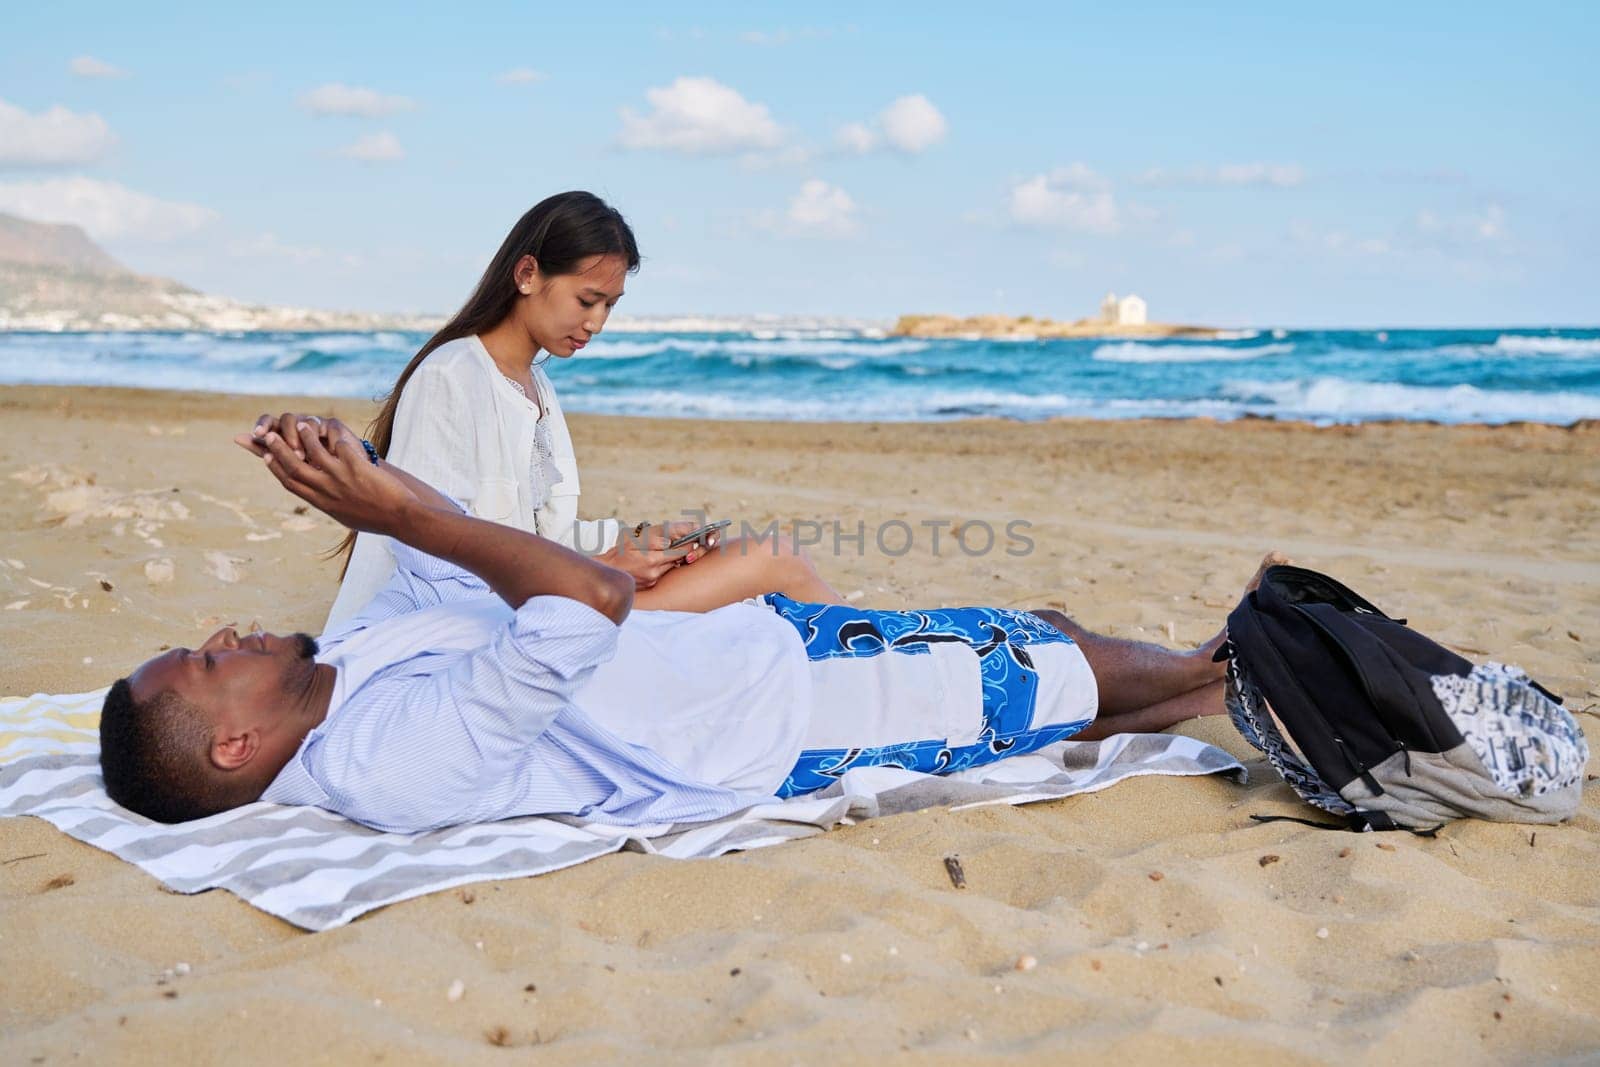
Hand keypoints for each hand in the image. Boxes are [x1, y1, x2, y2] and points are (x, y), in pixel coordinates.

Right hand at [234, 413, 417, 535]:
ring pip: (314, 452)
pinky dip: (332, 436)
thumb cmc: (376, 519)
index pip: (291, 484)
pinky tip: (330, 427)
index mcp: (322, 503)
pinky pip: (339, 447)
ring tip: (301, 423)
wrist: (400, 518)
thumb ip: (331, 504)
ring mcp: (341, 478)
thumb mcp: (347, 516)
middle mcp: (326, 491)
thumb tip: (321, 498)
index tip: (266, 456)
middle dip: (278, 449)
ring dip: (304, 436)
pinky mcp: (357, 467)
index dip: (275, 468)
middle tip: (269, 435)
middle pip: (294, 467)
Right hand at [595, 521, 699, 589]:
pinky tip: (656, 560)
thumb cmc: (619, 553)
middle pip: (678, 560)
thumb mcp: (633, 540)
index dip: (688, 544)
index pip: (680, 551)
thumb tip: (668, 542)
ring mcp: (653, 580)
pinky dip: (663, 566)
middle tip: (684, 541)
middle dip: (681, 551)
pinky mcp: (651, 585)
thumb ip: (652, 540)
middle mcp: (655, 572)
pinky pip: (663, 574)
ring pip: (672, 567)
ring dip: (672, 559)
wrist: (606, 572)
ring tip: (665, 549)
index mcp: (651, 559)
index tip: (692, 537)